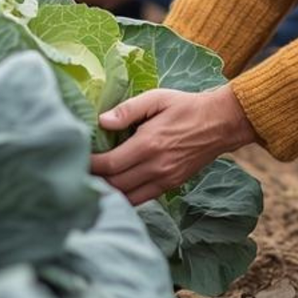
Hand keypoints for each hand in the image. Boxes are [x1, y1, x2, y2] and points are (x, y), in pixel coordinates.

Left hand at [91, 86, 258, 204]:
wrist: (220, 123)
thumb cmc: (185, 106)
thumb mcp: (156, 98)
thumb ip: (128, 110)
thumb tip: (101, 121)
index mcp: (149, 144)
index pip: (110, 164)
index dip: (90, 165)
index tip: (77, 159)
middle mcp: (156, 167)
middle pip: (116, 185)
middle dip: (95, 181)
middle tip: (79, 173)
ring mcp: (165, 180)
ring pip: (128, 198)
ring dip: (109, 193)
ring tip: (94, 183)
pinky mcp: (171, 186)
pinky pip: (143, 199)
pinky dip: (126, 198)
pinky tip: (115, 189)